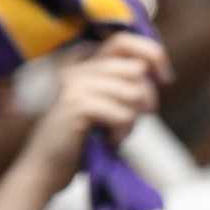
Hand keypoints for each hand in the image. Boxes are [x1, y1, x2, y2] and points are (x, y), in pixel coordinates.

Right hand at [16, 33, 171, 193]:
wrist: (44, 169)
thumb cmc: (80, 140)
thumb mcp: (104, 104)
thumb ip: (125, 84)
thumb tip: (159, 74)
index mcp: (85, 64)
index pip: (125, 40)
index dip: (152, 54)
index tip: (166, 79)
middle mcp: (79, 69)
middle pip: (136, 69)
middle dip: (146, 99)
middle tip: (131, 121)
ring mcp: (75, 85)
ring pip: (134, 93)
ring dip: (132, 121)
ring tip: (116, 133)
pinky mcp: (76, 105)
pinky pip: (122, 114)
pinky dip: (122, 133)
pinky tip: (108, 141)